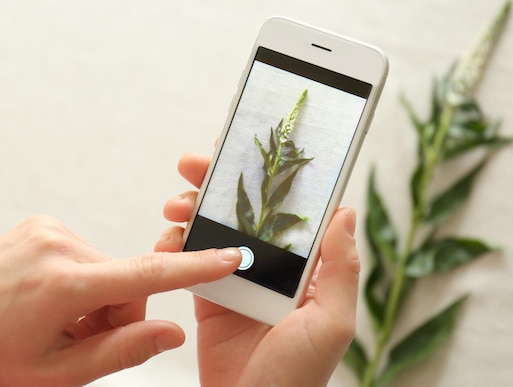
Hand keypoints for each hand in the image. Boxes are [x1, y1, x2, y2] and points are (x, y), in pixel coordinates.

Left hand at [0, 215, 240, 386]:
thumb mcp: (55, 373)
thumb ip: (121, 351)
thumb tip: (172, 333)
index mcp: (62, 286)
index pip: (147, 275)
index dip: (195, 268)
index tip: (230, 256)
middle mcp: (57, 247)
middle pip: (128, 279)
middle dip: (119, 311)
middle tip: (84, 338)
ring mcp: (47, 231)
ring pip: (108, 268)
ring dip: (99, 296)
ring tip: (61, 320)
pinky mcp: (42, 225)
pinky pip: (86, 254)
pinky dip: (82, 279)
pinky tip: (53, 298)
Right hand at [157, 152, 360, 386]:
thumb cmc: (299, 373)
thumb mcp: (332, 321)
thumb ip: (341, 268)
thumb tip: (345, 212)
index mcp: (305, 267)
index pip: (288, 209)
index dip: (268, 177)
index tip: (244, 148)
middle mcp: (273, 267)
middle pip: (246, 210)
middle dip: (218, 182)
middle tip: (192, 163)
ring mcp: (239, 279)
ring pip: (214, 228)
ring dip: (192, 207)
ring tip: (175, 202)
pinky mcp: (209, 297)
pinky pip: (190, 260)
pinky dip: (176, 242)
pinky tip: (167, 235)